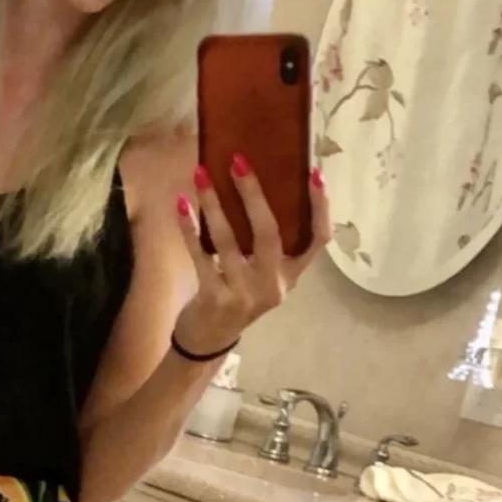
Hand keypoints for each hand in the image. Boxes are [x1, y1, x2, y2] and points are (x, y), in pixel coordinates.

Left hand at [173, 158, 329, 356]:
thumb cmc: (236, 296)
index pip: (318, 240)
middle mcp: (273, 285)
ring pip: (229, 241)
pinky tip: (181, 204)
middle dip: (253, 193)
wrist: (208, 340)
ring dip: (214, 204)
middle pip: (269, 233)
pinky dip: (189, 228)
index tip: (315, 173)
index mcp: (290, 275)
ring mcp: (244, 294)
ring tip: (201, 174)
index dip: (320, 208)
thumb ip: (264, 242)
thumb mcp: (260, 273)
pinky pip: (200, 255)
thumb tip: (251, 183)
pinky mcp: (215, 298)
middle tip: (237, 160)